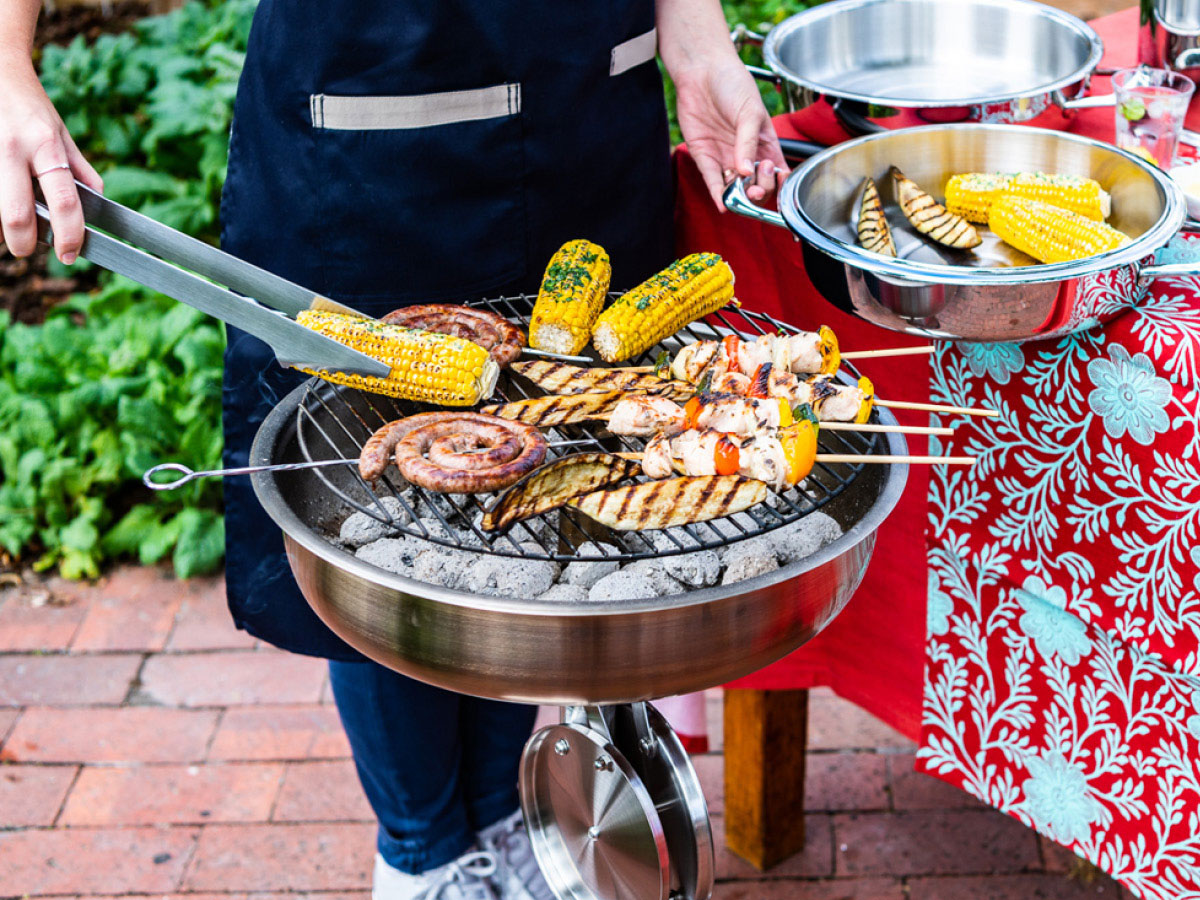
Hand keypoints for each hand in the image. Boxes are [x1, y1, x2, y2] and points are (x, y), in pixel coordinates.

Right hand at [0, 52, 101, 263]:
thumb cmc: (30, 107)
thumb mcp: (62, 133)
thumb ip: (79, 170)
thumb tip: (99, 202)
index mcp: (46, 147)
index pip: (65, 202)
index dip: (70, 235)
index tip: (70, 254)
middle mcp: (14, 150)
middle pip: (17, 215)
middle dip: (23, 243)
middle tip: (28, 249)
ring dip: (0, 227)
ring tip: (11, 222)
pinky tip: (1, 202)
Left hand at [674, 60, 786, 210]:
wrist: (702, 71)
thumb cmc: (732, 83)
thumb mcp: (750, 112)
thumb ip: (749, 143)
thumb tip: (748, 171)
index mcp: (764, 143)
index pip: (775, 172)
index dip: (777, 182)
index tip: (776, 180)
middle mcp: (745, 154)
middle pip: (755, 185)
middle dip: (758, 191)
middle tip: (756, 187)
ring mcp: (725, 157)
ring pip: (735, 188)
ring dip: (739, 196)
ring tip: (741, 194)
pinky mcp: (704, 156)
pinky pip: (712, 181)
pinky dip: (717, 194)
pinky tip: (723, 203)